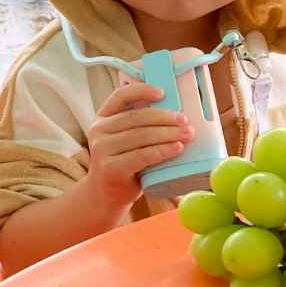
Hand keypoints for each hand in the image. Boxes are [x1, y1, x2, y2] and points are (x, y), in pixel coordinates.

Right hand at [85, 81, 194, 210]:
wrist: (105, 195)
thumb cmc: (124, 163)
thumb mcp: (125, 140)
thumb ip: (138, 125)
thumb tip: (176, 112)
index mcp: (102, 117)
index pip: (121, 96)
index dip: (142, 90)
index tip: (163, 93)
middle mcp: (97, 131)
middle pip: (136, 117)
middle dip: (165, 118)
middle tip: (186, 121)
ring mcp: (101, 150)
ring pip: (141, 136)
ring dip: (168, 134)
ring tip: (188, 134)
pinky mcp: (110, 168)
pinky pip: (142, 155)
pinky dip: (163, 151)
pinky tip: (177, 148)